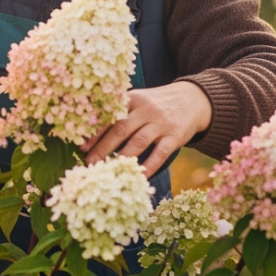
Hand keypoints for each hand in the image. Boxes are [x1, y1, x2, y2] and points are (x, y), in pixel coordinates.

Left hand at [81, 81, 211, 176]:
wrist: (193, 99)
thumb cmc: (156, 105)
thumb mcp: (138, 101)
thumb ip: (119, 114)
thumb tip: (91, 137)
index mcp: (133, 99)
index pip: (110, 116)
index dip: (95, 132)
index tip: (82, 146)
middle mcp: (146, 109)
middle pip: (121, 129)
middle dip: (104, 147)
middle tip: (91, 163)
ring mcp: (161, 122)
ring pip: (139, 142)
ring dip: (122, 158)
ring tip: (109, 171)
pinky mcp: (175, 135)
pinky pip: (160, 153)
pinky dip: (149, 166)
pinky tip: (139, 176)